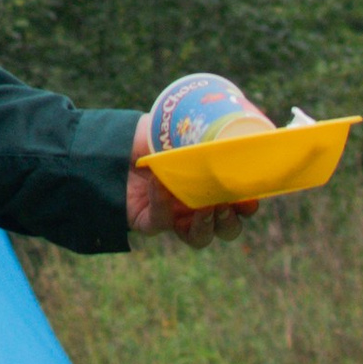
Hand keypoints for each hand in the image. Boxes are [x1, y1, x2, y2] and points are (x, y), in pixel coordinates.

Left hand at [126, 114, 254, 249]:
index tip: (251, 197)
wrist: (111, 141)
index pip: (240, 205)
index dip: (249, 206)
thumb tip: (248, 125)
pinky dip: (162, 204)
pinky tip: (160, 184)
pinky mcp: (146, 221)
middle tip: (226, 204)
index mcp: (212, 186)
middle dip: (231, 222)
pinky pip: (159, 222)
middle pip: (226, 229)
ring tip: (204, 208)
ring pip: (199, 238)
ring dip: (206, 227)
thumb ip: (210, 134)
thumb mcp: (185, 130)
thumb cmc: (152, 135)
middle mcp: (196, 205)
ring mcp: (173, 216)